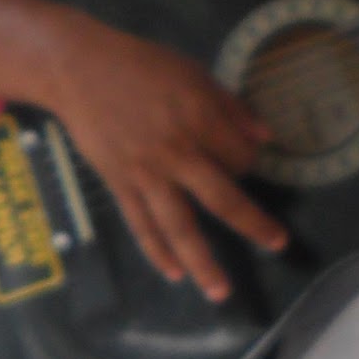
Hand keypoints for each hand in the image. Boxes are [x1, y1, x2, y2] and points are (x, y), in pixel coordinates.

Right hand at [44, 18, 286, 301]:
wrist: (80, 71)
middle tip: (278, 243)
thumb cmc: (143, 66)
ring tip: (220, 291)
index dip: (250, 163)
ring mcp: (146, 174)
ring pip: (179, 226)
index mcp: (200, 119)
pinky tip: (174, 273)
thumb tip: (265, 138)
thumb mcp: (195, 74)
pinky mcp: (119, 185)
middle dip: (253, 224)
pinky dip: (157, 252)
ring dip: (203, 262)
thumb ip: (231, 107)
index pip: (241, 158)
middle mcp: (177, 153)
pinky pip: (141, 225)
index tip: (246, 162)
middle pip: (222, 199)